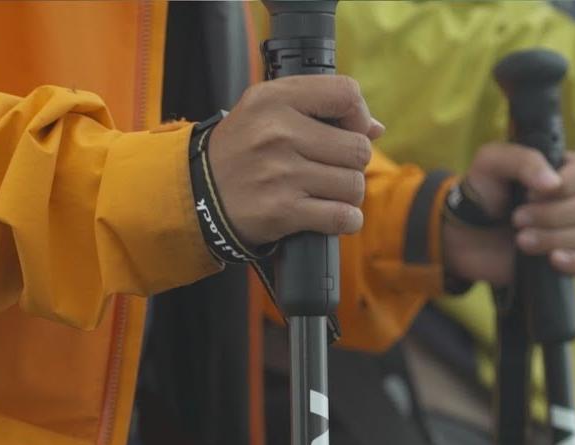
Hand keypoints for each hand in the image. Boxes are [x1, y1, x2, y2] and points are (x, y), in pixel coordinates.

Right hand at [207, 75, 384, 246]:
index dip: (358, 115)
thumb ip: (320, 108)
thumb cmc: (241, 150)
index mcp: (274, 99)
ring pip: (354, 185)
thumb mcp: (266, 110)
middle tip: (330, 169)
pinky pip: (342, 217)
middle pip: (358, 148)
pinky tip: (333, 216)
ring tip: (325, 193)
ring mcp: (281, 174)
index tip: (347, 130)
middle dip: (352, 164)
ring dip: (347, 194)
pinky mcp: (283, 211)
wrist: (198, 193)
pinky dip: (346, 220)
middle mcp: (277, 133)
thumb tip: (375, 129)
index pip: (345, 93)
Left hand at [442, 145, 574, 285]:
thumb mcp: (492, 162)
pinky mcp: (565, 260)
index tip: (530, 193)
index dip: (566, 183)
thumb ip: (524, 161)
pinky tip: (552, 259)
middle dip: (550, 215)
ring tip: (520, 240)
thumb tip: (554, 184)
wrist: (463, 232)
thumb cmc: (481, 191)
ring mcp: (571, 232)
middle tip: (516, 219)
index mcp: (562, 171)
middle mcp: (572, 201)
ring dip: (552, 238)